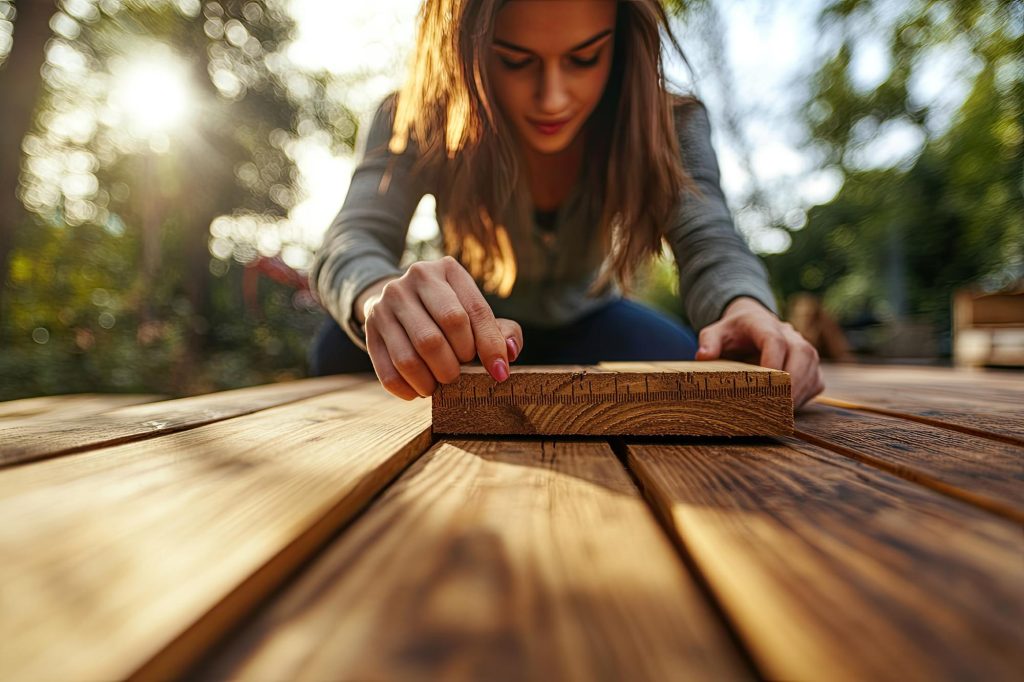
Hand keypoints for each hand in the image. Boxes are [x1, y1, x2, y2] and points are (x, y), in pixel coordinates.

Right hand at [359, 256, 523, 399]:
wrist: (399, 299)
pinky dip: (408, 390)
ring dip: (431, 382)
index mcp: (447, 270)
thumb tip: (509, 353)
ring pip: (411, 357)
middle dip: (455, 366)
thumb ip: (501, 331)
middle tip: (459, 375)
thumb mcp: (476, 311)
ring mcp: (387, 302)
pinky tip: (419, 390)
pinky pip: (388, 371)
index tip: (499, 374)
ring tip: (439, 385)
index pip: (472, 313)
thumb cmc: (449, 311)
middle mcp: (414, 279)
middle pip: (438, 336)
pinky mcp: (370, 327)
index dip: (489, 348)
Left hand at [695, 296, 823, 408]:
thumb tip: (703, 356)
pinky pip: (815, 382)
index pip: (775, 340)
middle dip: (792, 382)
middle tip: (777, 406)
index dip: (772, 362)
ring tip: (781, 413)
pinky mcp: (811, 366)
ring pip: (811, 370)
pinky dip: (804, 397)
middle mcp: (790, 334)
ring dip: (798, 393)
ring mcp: (804, 349)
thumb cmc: (734, 333)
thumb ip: (709, 341)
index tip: (763, 384)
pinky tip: (787, 410)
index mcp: (764, 324)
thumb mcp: (716, 332)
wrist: (753, 323)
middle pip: (802, 354)